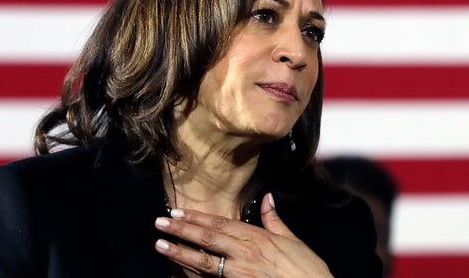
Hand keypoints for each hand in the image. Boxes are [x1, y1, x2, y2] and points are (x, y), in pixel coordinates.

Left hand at [154, 193, 332, 276]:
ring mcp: (242, 274)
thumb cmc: (307, 270)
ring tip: (161, 245)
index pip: (221, 224)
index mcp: (258, 237)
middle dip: (182, 230)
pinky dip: (193, 277)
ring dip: (180, 253)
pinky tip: (178, 273)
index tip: (178, 212)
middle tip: (160, 223)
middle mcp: (247, 254)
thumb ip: (274, 220)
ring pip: (205, 262)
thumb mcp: (293, 240)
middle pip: (208, 239)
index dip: (198, 218)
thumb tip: (267, 198)